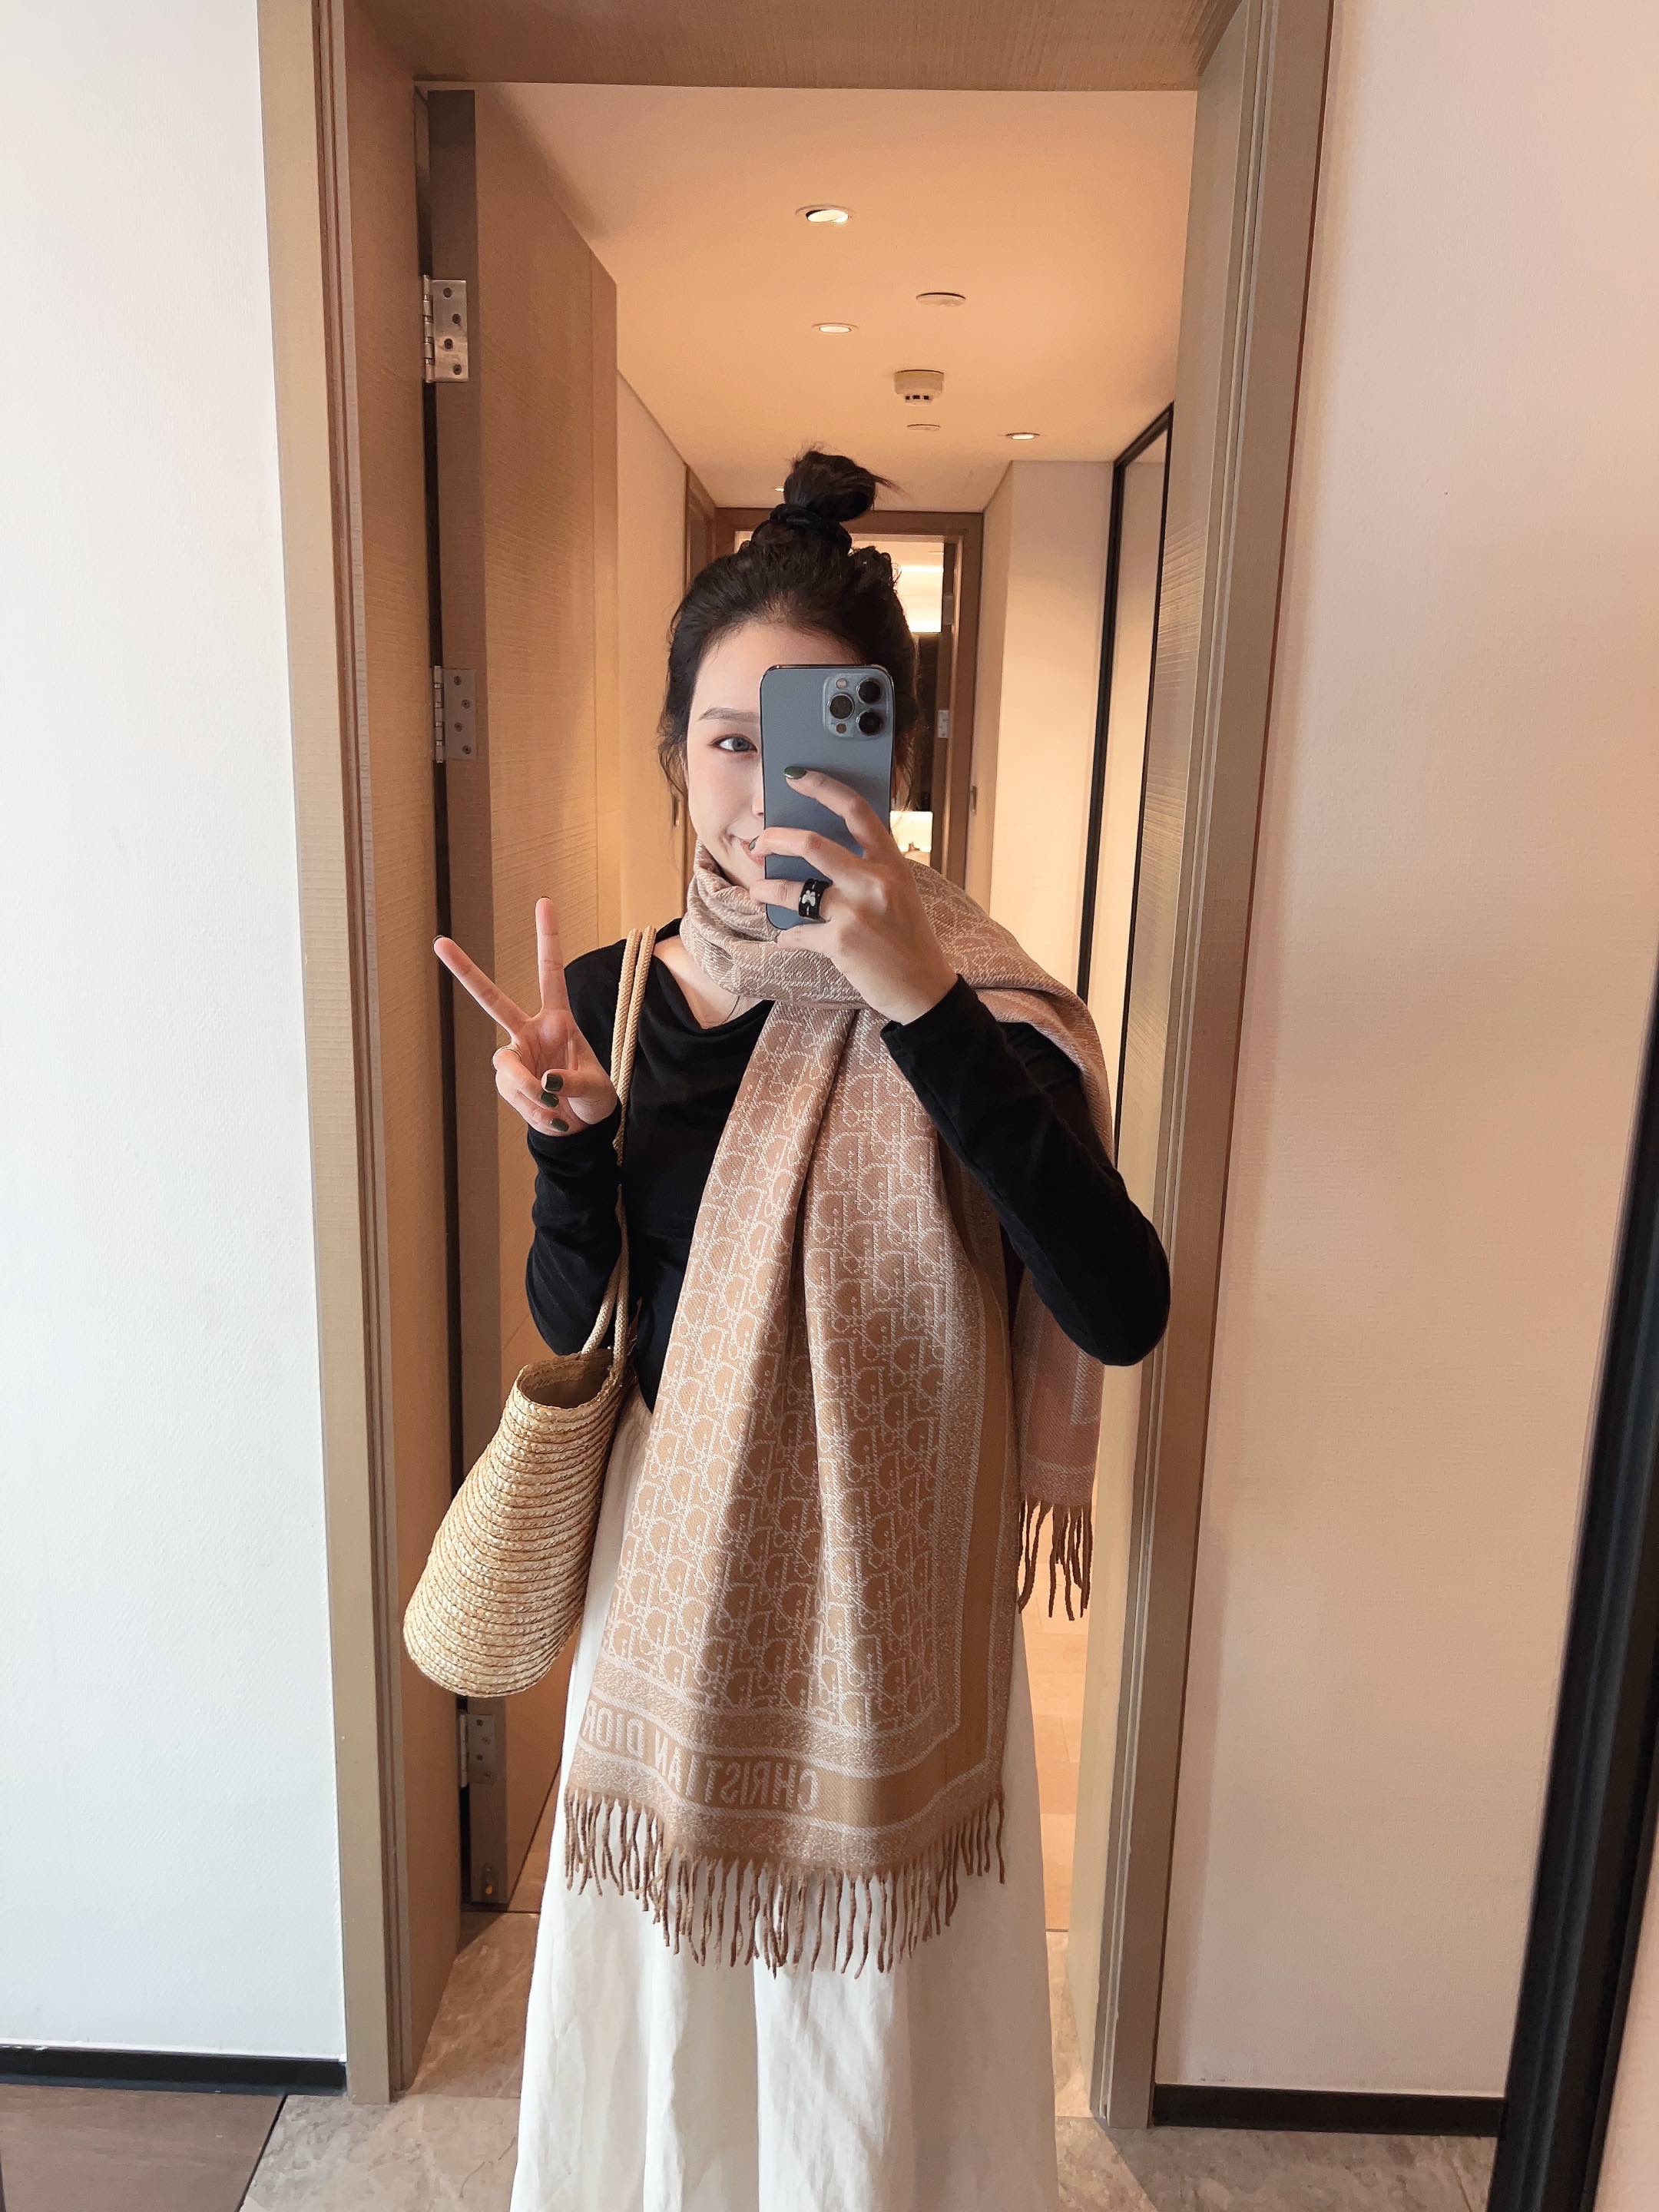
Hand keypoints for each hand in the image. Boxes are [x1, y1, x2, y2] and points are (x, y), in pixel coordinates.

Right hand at [433, 895, 617, 1138]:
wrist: (583, 1126)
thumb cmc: (594, 1097)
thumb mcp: (594, 1088)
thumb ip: (570, 1082)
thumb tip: (543, 1084)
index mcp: (557, 1020)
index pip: (550, 974)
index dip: (547, 938)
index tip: (544, 901)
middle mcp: (529, 1032)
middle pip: (491, 1000)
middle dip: (466, 972)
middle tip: (438, 943)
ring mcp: (515, 1057)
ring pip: (506, 1069)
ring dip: (530, 1094)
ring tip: (557, 1111)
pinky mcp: (507, 1084)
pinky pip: (513, 1096)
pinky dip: (534, 1113)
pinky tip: (553, 1120)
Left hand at [745, 770, 959, 1024]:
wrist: (923, 990)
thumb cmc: (908, 939)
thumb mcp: (899, 893)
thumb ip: (869, 869)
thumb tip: (819, 851)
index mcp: (891, 863)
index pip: (856, 811)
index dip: (822, 787)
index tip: (795, 776)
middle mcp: (874, 881)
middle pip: (812, 844)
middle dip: (776, 839)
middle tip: (759, 843)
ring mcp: (856, 911)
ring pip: (794, 890)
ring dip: (767, 890)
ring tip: (757, 891)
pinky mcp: (840, 942)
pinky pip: (797, 932)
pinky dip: (786, 934)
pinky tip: (785, 936)